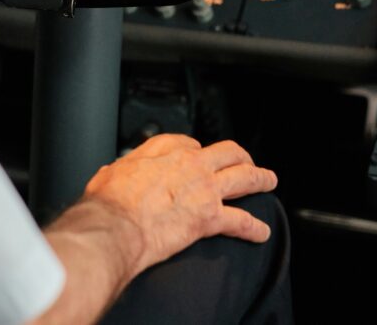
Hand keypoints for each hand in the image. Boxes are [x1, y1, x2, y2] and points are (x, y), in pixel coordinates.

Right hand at [82, 134, 277, 277]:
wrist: (114, 227)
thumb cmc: (107, 203)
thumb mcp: (109, 173)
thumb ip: (121, 171)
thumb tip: (115, 174)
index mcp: (165, 150)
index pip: (190, 143)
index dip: (196, 151)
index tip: (198, 156)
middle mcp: (191, 165)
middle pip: (228, 152)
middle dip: (241, 156)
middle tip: (246, 161)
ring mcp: (204, 190)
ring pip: (245, 178)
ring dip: (261, 178)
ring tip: (269, 181)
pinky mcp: (210, 218)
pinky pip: (241, 221)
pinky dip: (254, 228)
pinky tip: (261, 232)